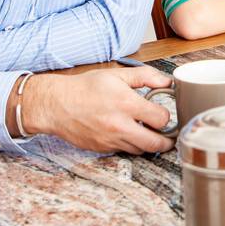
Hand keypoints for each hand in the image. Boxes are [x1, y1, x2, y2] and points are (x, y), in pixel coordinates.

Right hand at [21, 66, 175, 154]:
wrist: (56, 105)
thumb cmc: (85, 88)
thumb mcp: (117, 74)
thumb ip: (146, 76)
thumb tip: (168, 82)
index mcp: (127, 104)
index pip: (162, 119)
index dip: (166, 116)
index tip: (162, 112)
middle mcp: (120, 126)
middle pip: (156, 144)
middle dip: (166, 140)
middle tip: (168, 135)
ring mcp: (110, 140)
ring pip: (140, 150)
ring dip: (147, 143)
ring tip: (146, 131)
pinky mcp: (102, 149)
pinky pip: (124, 151)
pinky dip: (130, 145)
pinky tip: (127, 133)